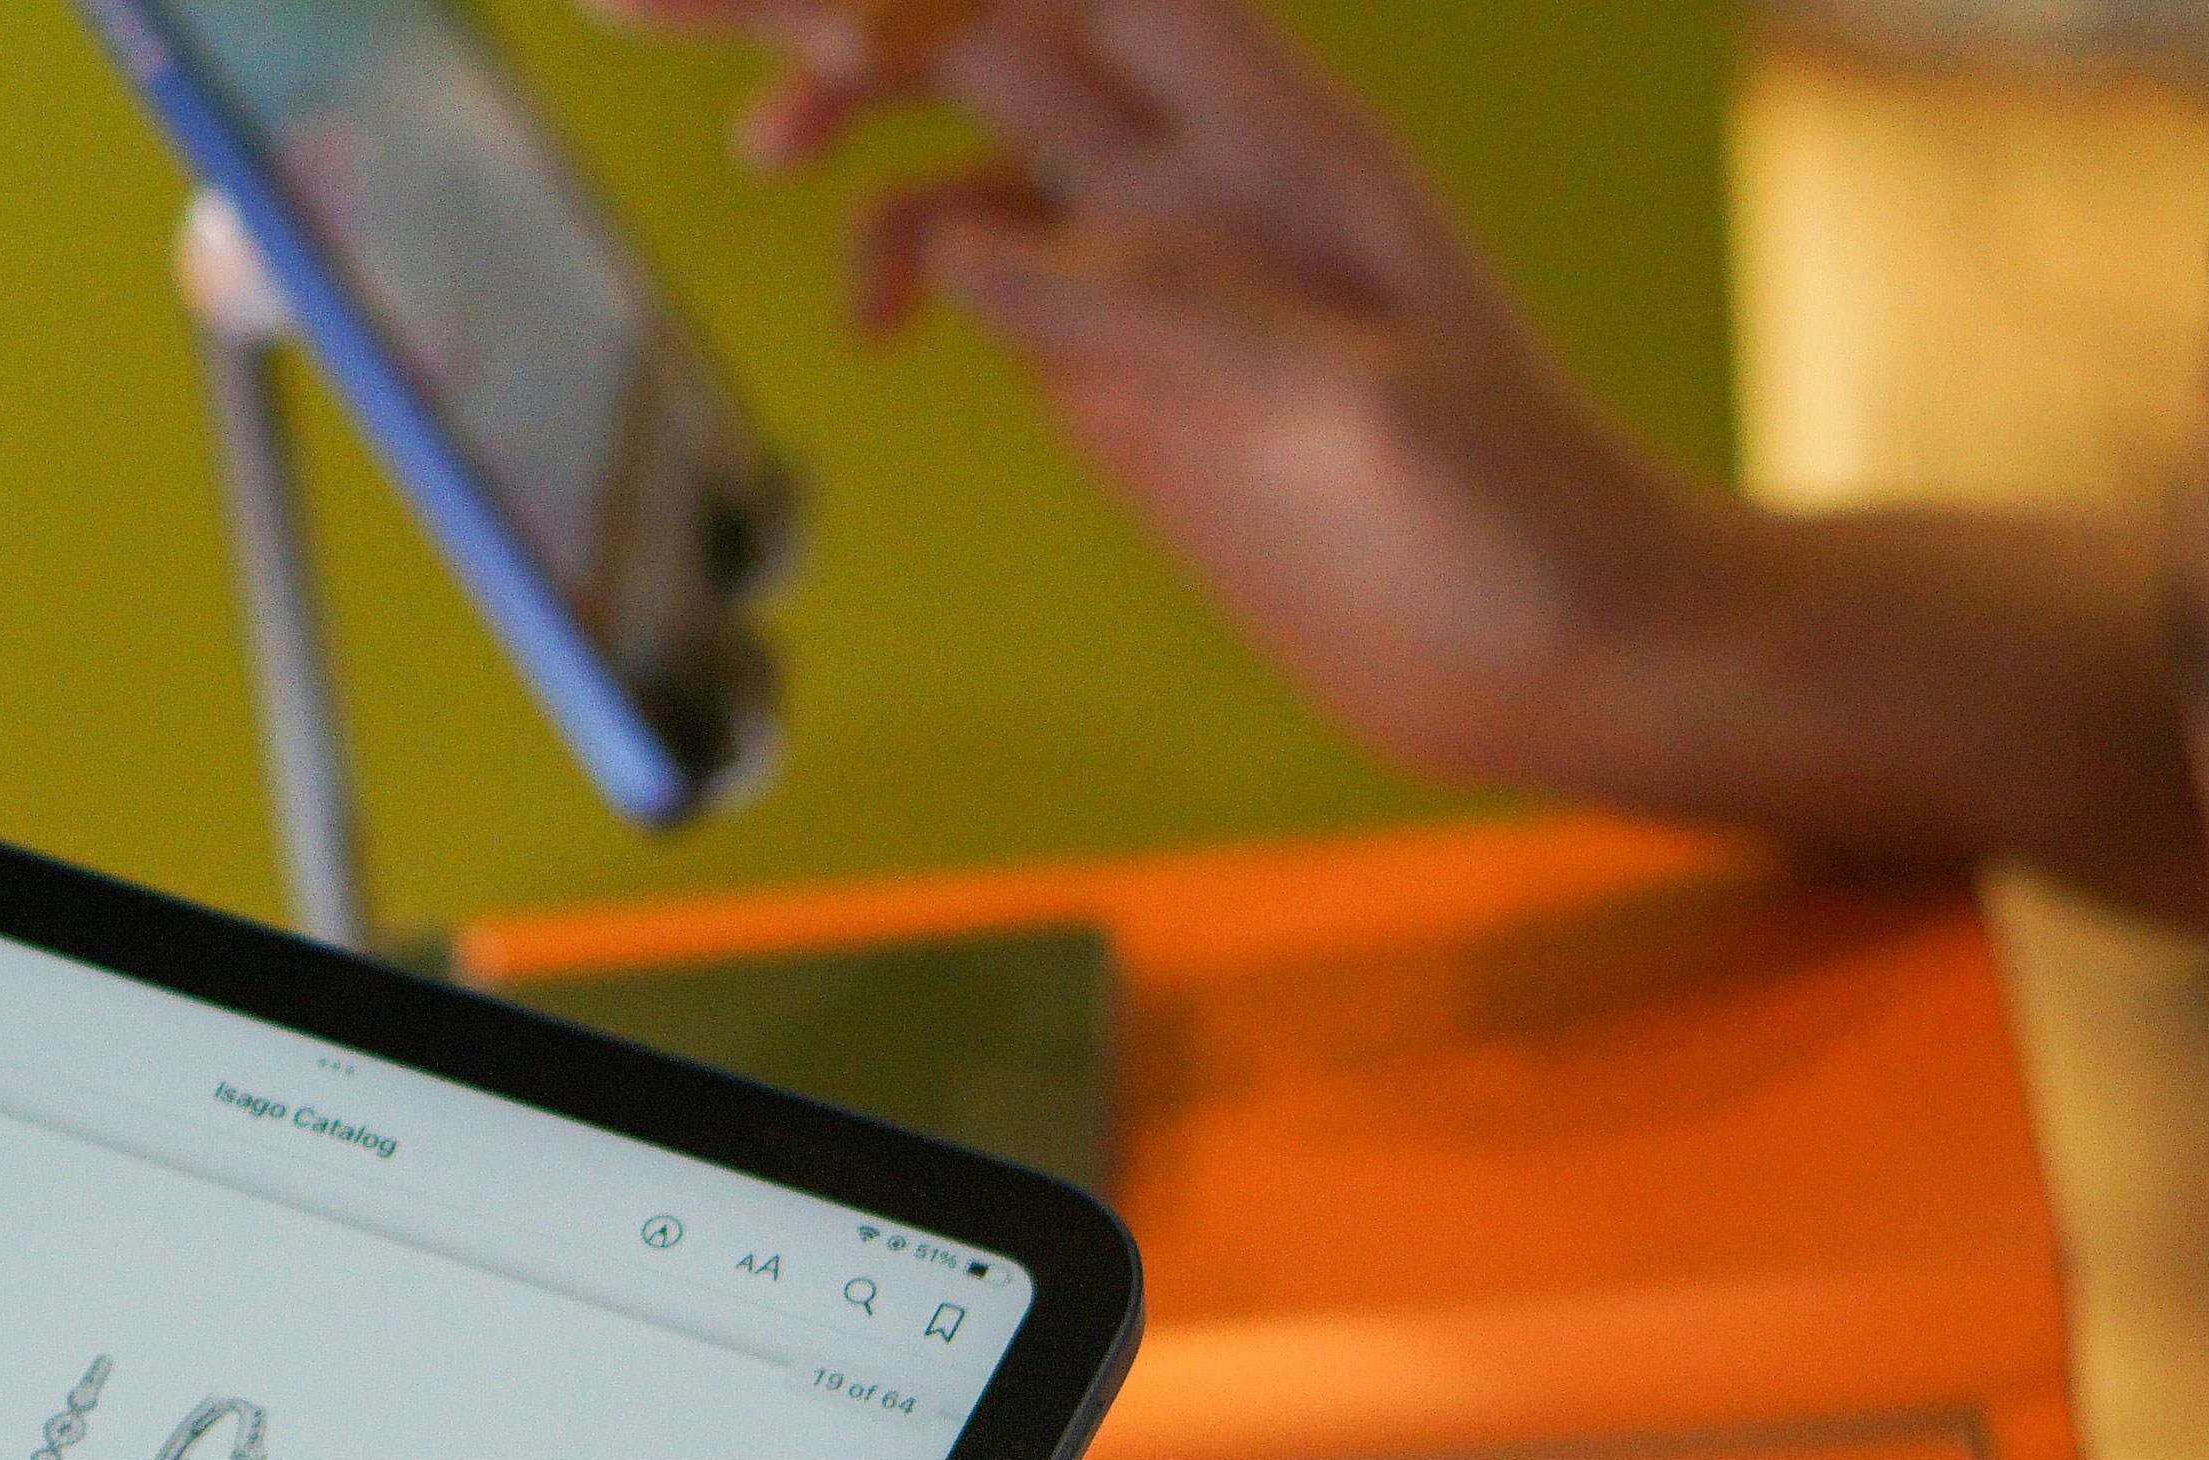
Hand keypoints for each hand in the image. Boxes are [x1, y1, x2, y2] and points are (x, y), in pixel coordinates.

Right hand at [587, 0, 1742, 795]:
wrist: (1572, 647)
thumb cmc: (1509, 525)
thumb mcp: (1353, 413)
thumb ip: (1168, 316)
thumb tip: (972, 249)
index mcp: (1273, 139)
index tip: (787, 30)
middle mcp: (1203, 161)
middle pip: (986, 21)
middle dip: (822, 5)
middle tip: (637, 10)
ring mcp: (1156, 252)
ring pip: (967, 119)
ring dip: (848, 120)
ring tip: (756, 167)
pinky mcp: (1122, 353)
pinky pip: (982, 254)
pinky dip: (900, 255)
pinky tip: (872, 321)